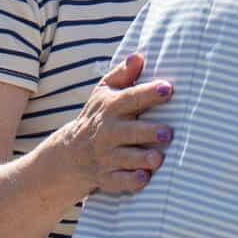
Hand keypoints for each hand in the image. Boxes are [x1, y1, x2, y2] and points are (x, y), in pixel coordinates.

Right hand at [56, 53, 175, 195]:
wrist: (69, 154)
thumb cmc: (99, 116)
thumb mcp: (104, 92)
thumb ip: (123, 74)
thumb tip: (139, 55)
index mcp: (110, 108)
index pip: (130, 99)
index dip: (148, 93)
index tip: (168, 88)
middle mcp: (108, 133)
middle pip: (129, 132)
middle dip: (148, 132)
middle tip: (168, 133)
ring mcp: (106, 156)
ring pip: (125, 159)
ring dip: (142, 159)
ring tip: (158, 158)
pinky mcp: (106, 177)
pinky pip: (118, 182)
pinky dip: (130, 182)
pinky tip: (144, 179)